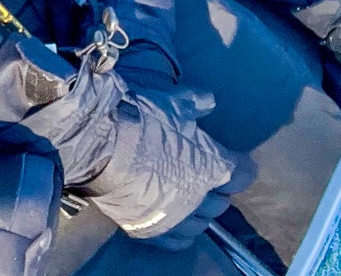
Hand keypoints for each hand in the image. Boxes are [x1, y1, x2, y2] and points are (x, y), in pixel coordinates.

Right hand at [72, 88, 243, 246]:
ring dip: (200, 211)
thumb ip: (195, 103)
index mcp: (213, 166)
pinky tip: (175, 219)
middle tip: (205, 174)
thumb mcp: (171, 103)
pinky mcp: (151, 230)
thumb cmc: (140, 120)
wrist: (98, 145)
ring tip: (189, 198)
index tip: (236, 160)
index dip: (241, 166)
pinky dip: (181, 230)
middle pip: (221, 202)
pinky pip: (178, 240)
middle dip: (217, 188)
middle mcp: (200, 198)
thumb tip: (210, 100)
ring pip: (202, 223)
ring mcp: (176, 217)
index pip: (242, 174)